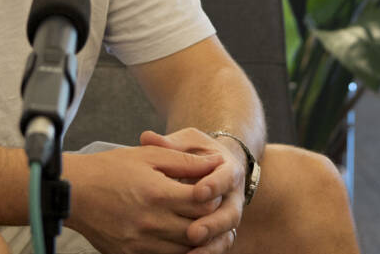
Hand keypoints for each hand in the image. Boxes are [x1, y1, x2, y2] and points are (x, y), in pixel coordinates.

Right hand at [63, 143, 224, 253]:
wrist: (74, 191)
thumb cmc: (110, 168)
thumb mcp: (148, 155)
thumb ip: (184, 161)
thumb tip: (216, 162)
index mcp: (157, 193)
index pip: (203, 203)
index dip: (213, 196)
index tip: (210, 190)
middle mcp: (150, 222)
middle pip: (197, 228)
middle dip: (208, 218)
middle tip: (208, 208)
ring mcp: (140, 242)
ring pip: (184, 248)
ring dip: (194, 237)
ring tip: (192, 222)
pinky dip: (174, 249)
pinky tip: (173, 234)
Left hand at [139, 129, 245, 252]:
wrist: (213, 169)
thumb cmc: (197, 153)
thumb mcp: (187, 142)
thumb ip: (170, 143)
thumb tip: (147, 137)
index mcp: (229, 170)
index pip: (226, 178)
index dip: (214, 185)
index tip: (199, 191)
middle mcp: (233, 197)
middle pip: (229, 214)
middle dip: (212, 224)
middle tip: (193, 233)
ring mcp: (228, 218)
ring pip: (225, 236)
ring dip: (209, 247)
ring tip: (190, 253)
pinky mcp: (220, 234)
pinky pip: (217, 248)